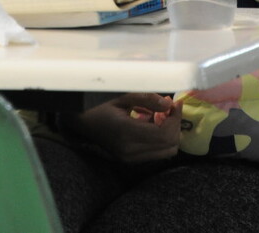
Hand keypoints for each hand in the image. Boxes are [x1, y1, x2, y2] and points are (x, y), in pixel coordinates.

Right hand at [61, 92, 183, 162]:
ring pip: (166, 152)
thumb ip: (148, 99)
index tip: (175, 103)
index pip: (164, 133)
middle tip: (170, 109)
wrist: (83, 124)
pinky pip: (157, 154)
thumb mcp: (124, 97)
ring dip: (169, 134)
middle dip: (175, 125)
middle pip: (169, 145)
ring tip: (161, 117)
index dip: (175, 118)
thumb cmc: (102, 107)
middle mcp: (130, 150)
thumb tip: (170, 104)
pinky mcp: (131, 161)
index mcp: (127, 132)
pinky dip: (161, 140)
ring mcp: (131, 158)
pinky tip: (153, 126)